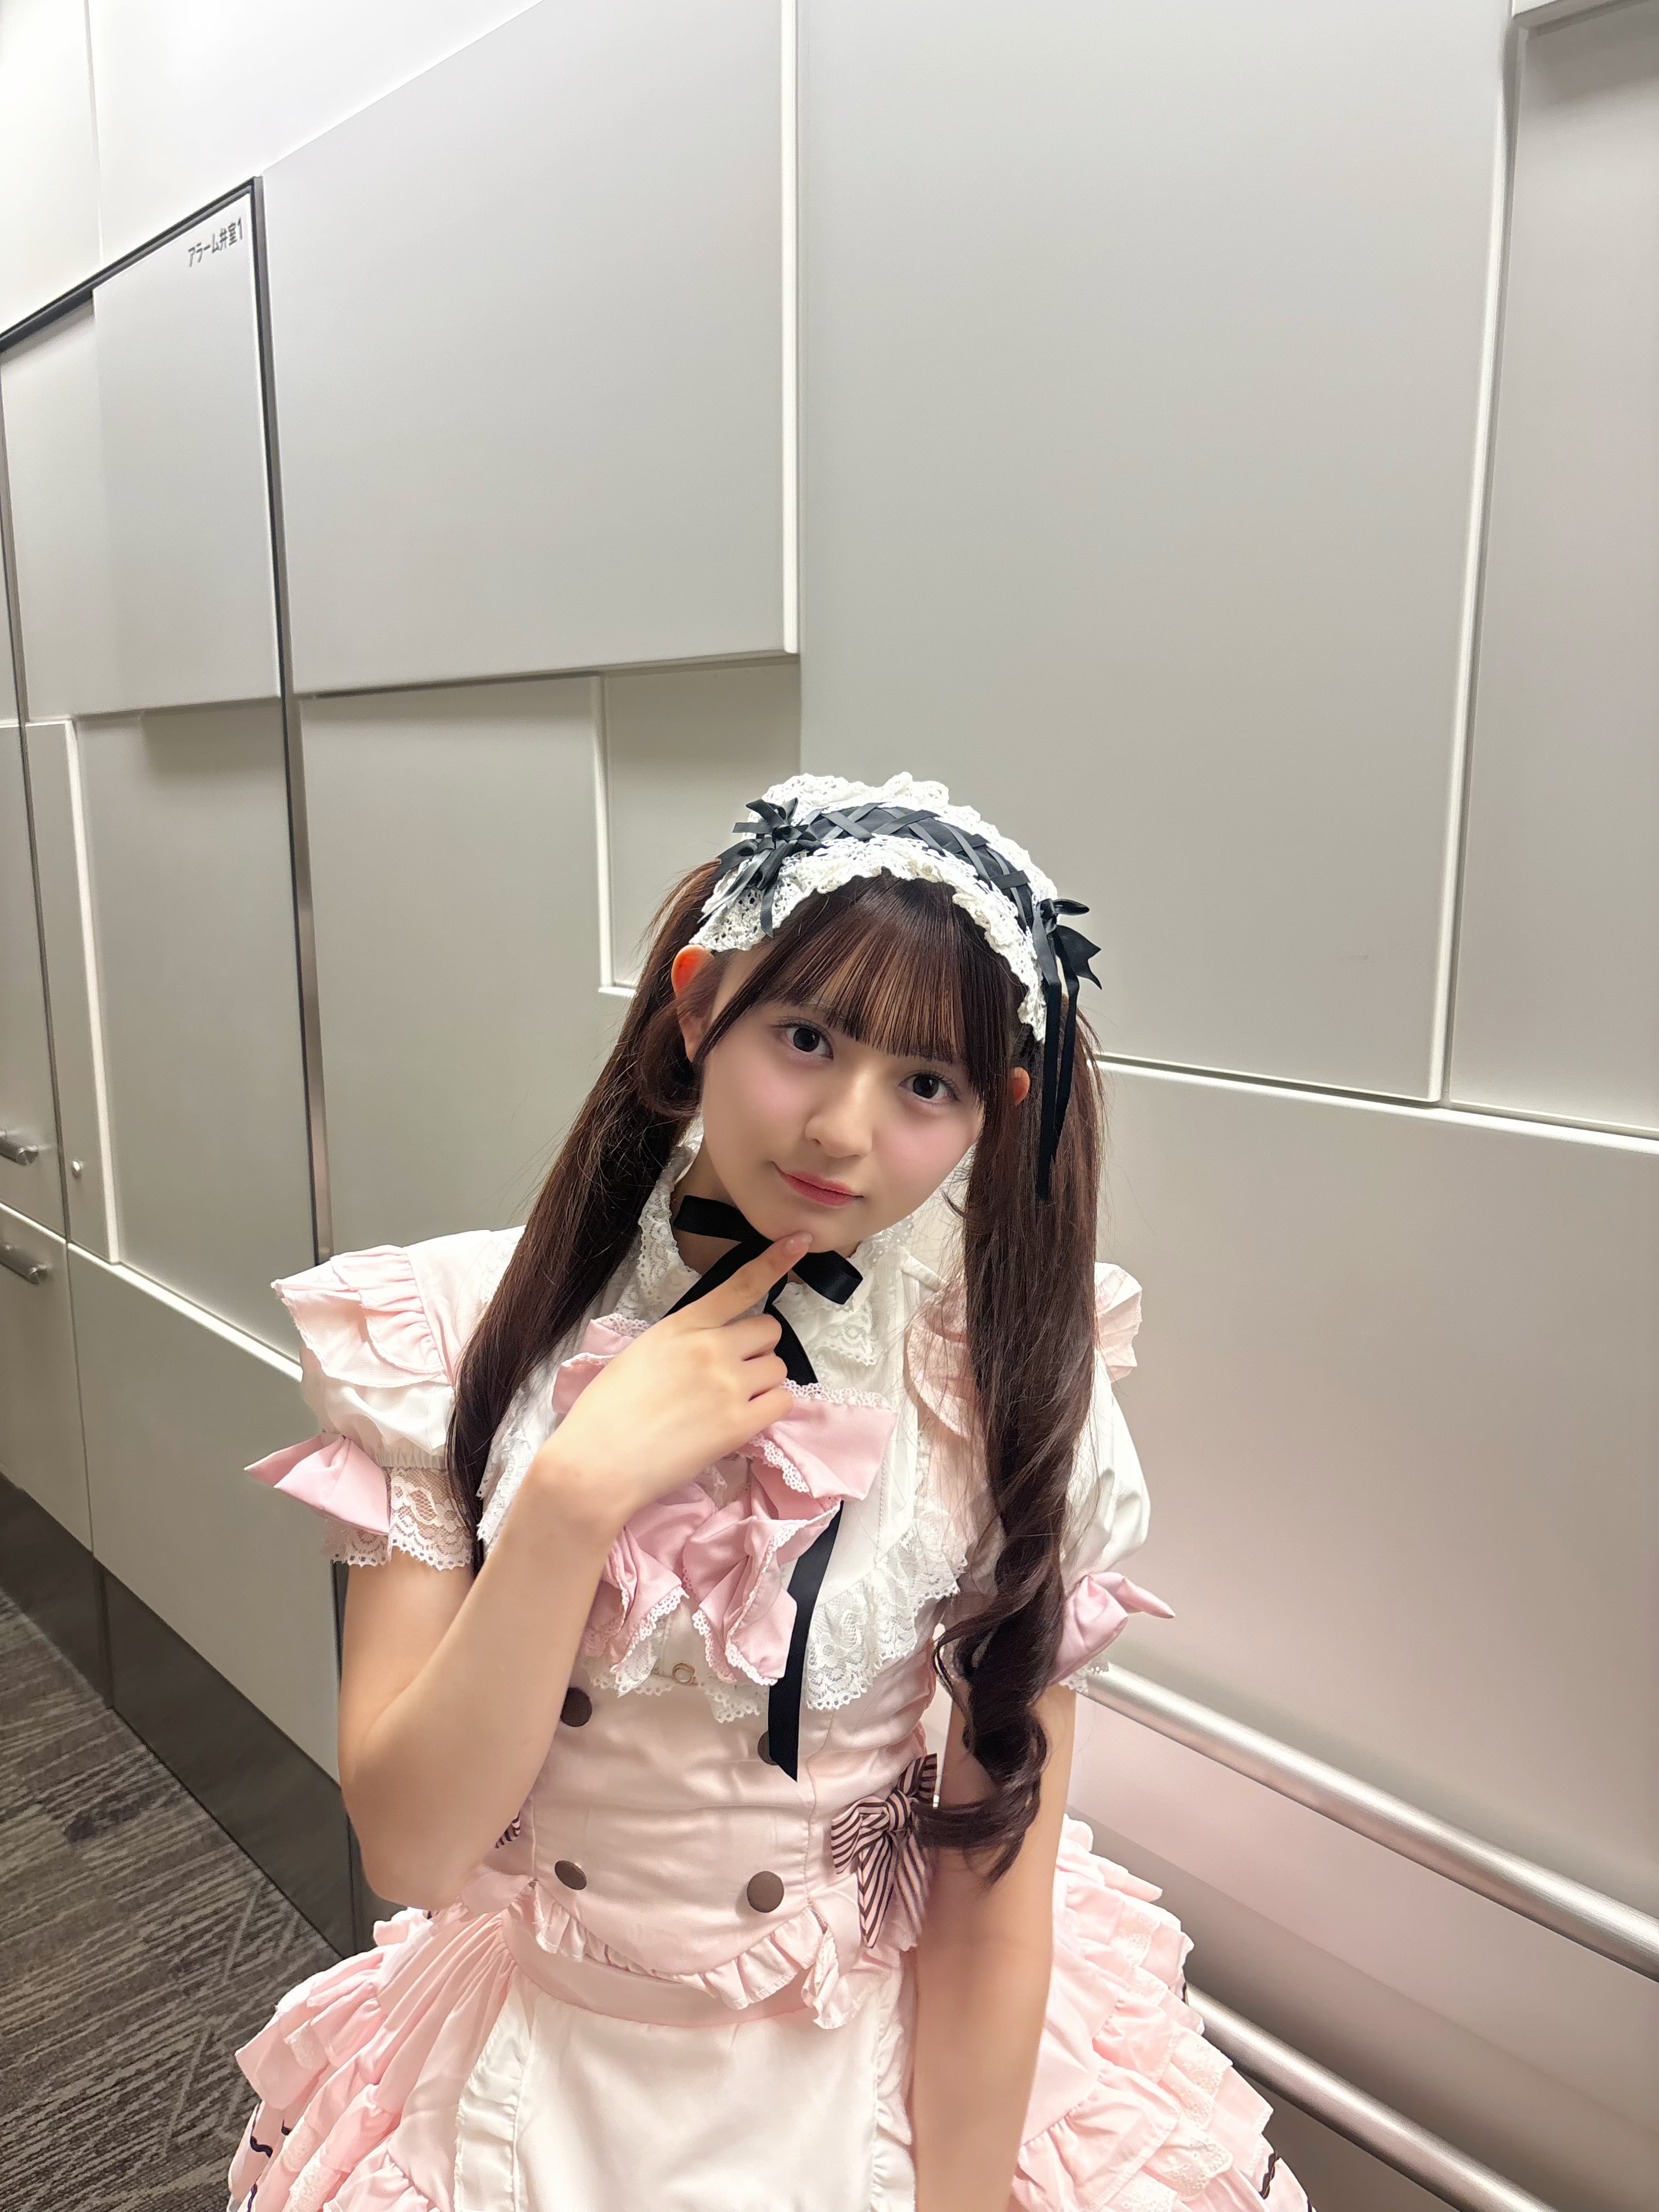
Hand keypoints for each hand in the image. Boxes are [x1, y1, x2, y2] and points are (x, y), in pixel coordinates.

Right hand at [530, 1235, 808, 1543]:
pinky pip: (782, 1402)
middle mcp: (710, 1348)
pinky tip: (742, 1420)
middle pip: (768, 1331)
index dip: (775, 1261)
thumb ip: (681, 1340)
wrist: (597, 1463)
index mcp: (681, 1326)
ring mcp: (728, 1385)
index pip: (738, 1285)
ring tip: (729, 1403)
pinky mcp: (739, 1424)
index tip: (799, 1240)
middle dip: (757, 1349)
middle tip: (732, 1373)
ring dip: (763, 1383)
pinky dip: (769, 1409)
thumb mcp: (641, 1354)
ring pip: (777, 1368)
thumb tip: (711, 1343)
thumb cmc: (606, 1412)